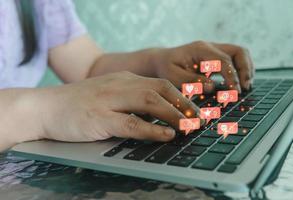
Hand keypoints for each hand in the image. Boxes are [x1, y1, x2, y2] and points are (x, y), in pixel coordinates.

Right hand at [39, 71, 201, 142]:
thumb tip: (158, 116)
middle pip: (161, 90)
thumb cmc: (78, 104)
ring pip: (150, 102)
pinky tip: (166, 134)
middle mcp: (120, 85)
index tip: (196, 109)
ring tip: (191, 126)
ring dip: (175, 114)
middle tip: (200, 118)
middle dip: (185, 104)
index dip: (182, 97)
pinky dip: (152, 129)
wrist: (44, 107)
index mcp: (124, 79)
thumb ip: (132, 103)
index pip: (161, 84)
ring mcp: (109, 100)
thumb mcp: (109, 96)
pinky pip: (131, 122)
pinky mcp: (100, 118)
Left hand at [150, 41, 254, 92]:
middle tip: (245, 88)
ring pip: (239, 54)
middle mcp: (209, 47)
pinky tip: (238, 84)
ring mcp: (213, 51)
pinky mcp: (215, 58)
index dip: (232, 77)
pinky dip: (240, 71)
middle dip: (245, 69)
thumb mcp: (173, 76)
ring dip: (246, 69)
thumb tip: (212, 87)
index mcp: (200, 49)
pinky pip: (234, 60)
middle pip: (238, 51)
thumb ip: (192, 81)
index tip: (235, 92)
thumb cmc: (165, 69)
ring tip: (245, 87)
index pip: (224, 61)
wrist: (161, 61)